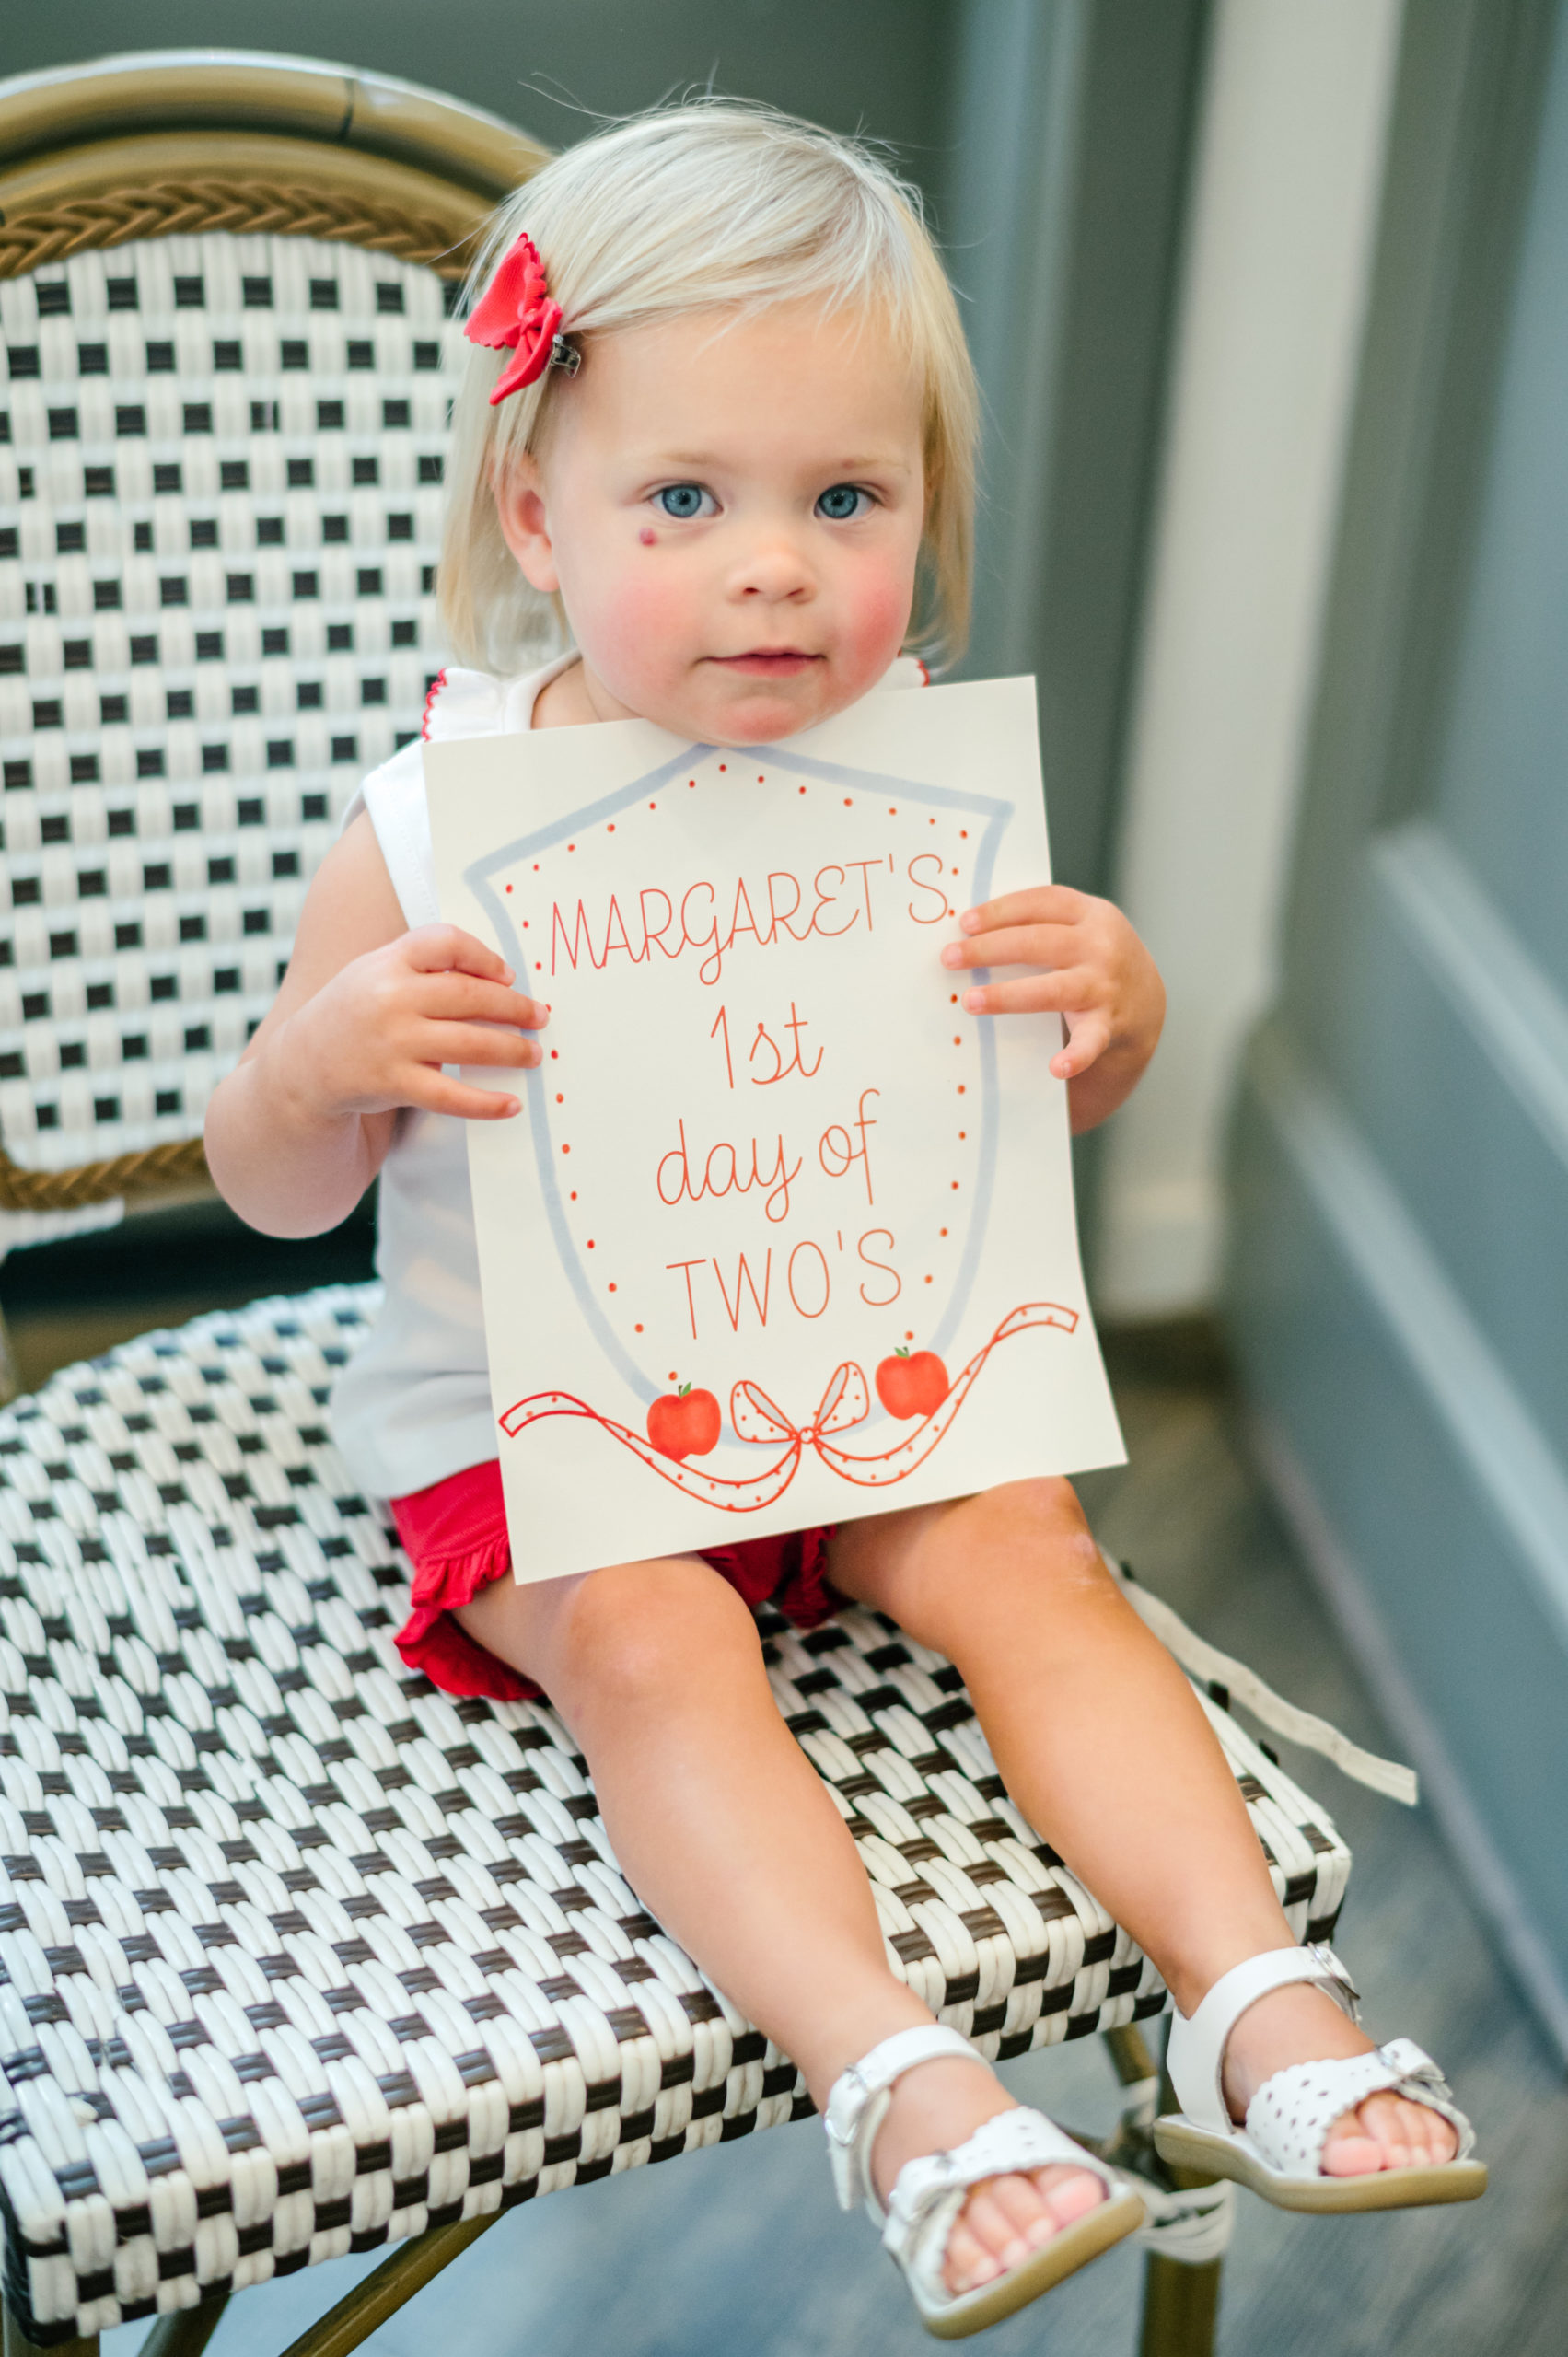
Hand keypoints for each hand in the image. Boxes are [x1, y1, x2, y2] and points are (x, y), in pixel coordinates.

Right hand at [280, 923, 547, 1124]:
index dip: (484, 956)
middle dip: (514, 1008)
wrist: (302, 1065)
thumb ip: (423, 966)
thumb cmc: (354, 1012)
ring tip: (534, 1054)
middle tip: (540, 1017)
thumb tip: (495, 977)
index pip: (445, 942)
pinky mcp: (393, 1083)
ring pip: (469, 1044)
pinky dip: (486, 1103)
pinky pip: (451, 1096)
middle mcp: (390, 998)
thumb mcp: (375, 972)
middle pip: (468, 995)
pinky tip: (511, 1104)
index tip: (508, 975)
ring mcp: (391, 1042)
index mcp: (387, 962)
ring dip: (511, 1049)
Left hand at [941, 885, 1164, 1127]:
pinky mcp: (1110, 1025)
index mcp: (1091, 914)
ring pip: (1053, 989)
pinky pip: (1090, 1041)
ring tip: (970, 1001)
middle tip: (950, 958)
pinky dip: (1076, 1055)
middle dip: (990, 949)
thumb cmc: (1093, 958)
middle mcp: (1101, 946)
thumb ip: (1039, 923)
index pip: (1041, 903)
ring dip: (1009, 996)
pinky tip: (1056, 1068)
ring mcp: (1106, 986)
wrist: (1147, 1001)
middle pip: (1038, 942)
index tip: (964, 923)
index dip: (1001, 911)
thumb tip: (968, 928)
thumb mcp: (1079, 928)